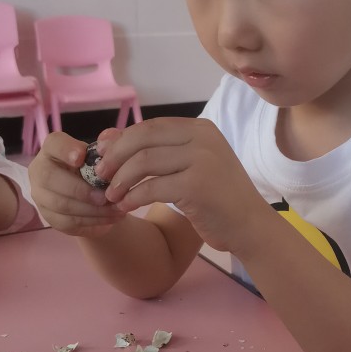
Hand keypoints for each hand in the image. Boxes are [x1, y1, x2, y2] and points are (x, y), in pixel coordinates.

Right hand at [28, 131, 126, 237]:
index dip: (65, 150)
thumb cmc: (97, 170)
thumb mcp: (105, 156)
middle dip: (81, 189)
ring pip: (61, 204)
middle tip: (106, 196)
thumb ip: (109, 144)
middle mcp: (40, 171)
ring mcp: (41, 196)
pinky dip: (93, 221)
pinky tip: (111, 218)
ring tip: (116, 209)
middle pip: (49, 178)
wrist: (95, 197)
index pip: (53, 144)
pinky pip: (68, 222)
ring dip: (92, 209)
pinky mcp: (50, 217)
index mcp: (53, 150)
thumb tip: (111, 137)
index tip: (81, 157)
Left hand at [95, 118, 268, 252]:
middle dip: (115, 156)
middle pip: (144, 138)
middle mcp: (203, 138)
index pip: (150, 126)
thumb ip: (157, 151)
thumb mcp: (190, 166)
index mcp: (201, 129)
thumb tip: (108, 138)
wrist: (250, 225)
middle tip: (100, 176)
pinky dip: (133, 197)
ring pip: (144, 161)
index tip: (102, 157)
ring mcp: (202, 160)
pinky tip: (125, 207)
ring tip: (111, 195)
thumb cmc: (218, 198)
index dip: (121, 140)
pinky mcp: (197, 186)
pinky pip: (152, 187)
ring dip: (121, 179)